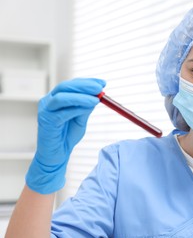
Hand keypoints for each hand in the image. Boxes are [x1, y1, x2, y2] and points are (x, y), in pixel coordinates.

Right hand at [25, 78, 105, 193]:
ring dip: (81, 96)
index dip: (87, 82)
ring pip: (62, 97)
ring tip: (96, 99)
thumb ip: (85, 107)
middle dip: (84, 86)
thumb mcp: (80, 118)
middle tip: (100, 88)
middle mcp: (48, 101)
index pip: (72, 84)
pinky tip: (88, 107)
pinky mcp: (46, 121)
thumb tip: (97, 95)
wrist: (56, 155)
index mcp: (56, 98)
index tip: (102, 83)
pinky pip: (62, 112)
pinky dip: (76, 108)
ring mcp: (45, 110)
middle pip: (65, 87)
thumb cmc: (67, 136)